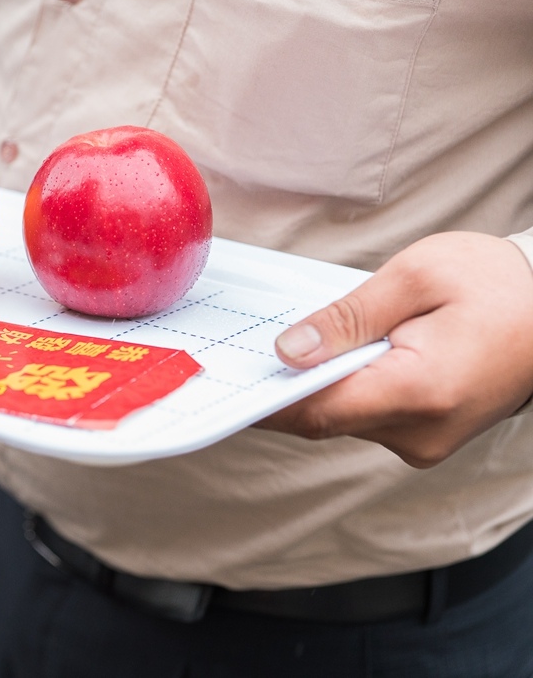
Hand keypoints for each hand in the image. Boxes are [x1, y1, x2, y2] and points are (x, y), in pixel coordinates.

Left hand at [256, 232, 532, 467]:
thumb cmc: (497, 285)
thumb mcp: (416, 277)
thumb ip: (346, 317)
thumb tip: (287, 352)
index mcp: (419, 392)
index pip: (315, 410)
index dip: (263, 399)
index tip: (223, 384)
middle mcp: (420, 432)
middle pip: (323, 418)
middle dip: (283, 387)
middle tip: (238, 357)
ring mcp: (424, 442)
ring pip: (341, 419)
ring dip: (314, 386)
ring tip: (290, 346)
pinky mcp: (424, 437)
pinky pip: (364, 417)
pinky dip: (342, 390)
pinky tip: (331, 358)